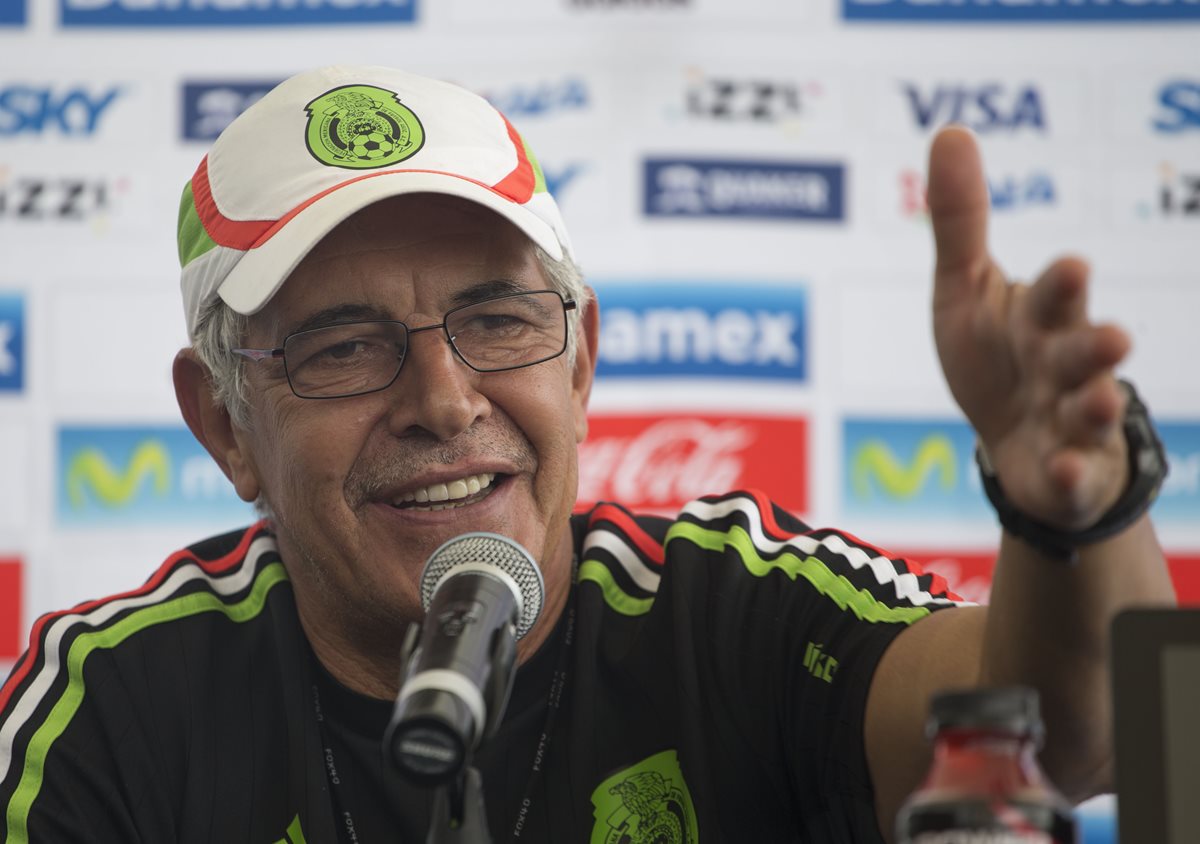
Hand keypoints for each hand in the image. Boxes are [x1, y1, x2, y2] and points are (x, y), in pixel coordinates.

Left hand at [927, 126, 1130, 530]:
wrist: (1015, 442)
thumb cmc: (996, 354)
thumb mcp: (965, 290)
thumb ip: (959, 222)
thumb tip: (950, 128)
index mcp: (1040, 318)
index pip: (1051, 297)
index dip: (1060, 285)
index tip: (1072, 266)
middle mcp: (1063, 365)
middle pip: (1079, 352)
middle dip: (1095, 345)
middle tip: (1112, 338)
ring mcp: (1069, 421)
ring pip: (1088, 412)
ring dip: (1094, 406)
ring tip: (1097, 401)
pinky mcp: (1064, 473)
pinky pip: (1070, 477)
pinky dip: (1070, 476)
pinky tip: (1066, 471)